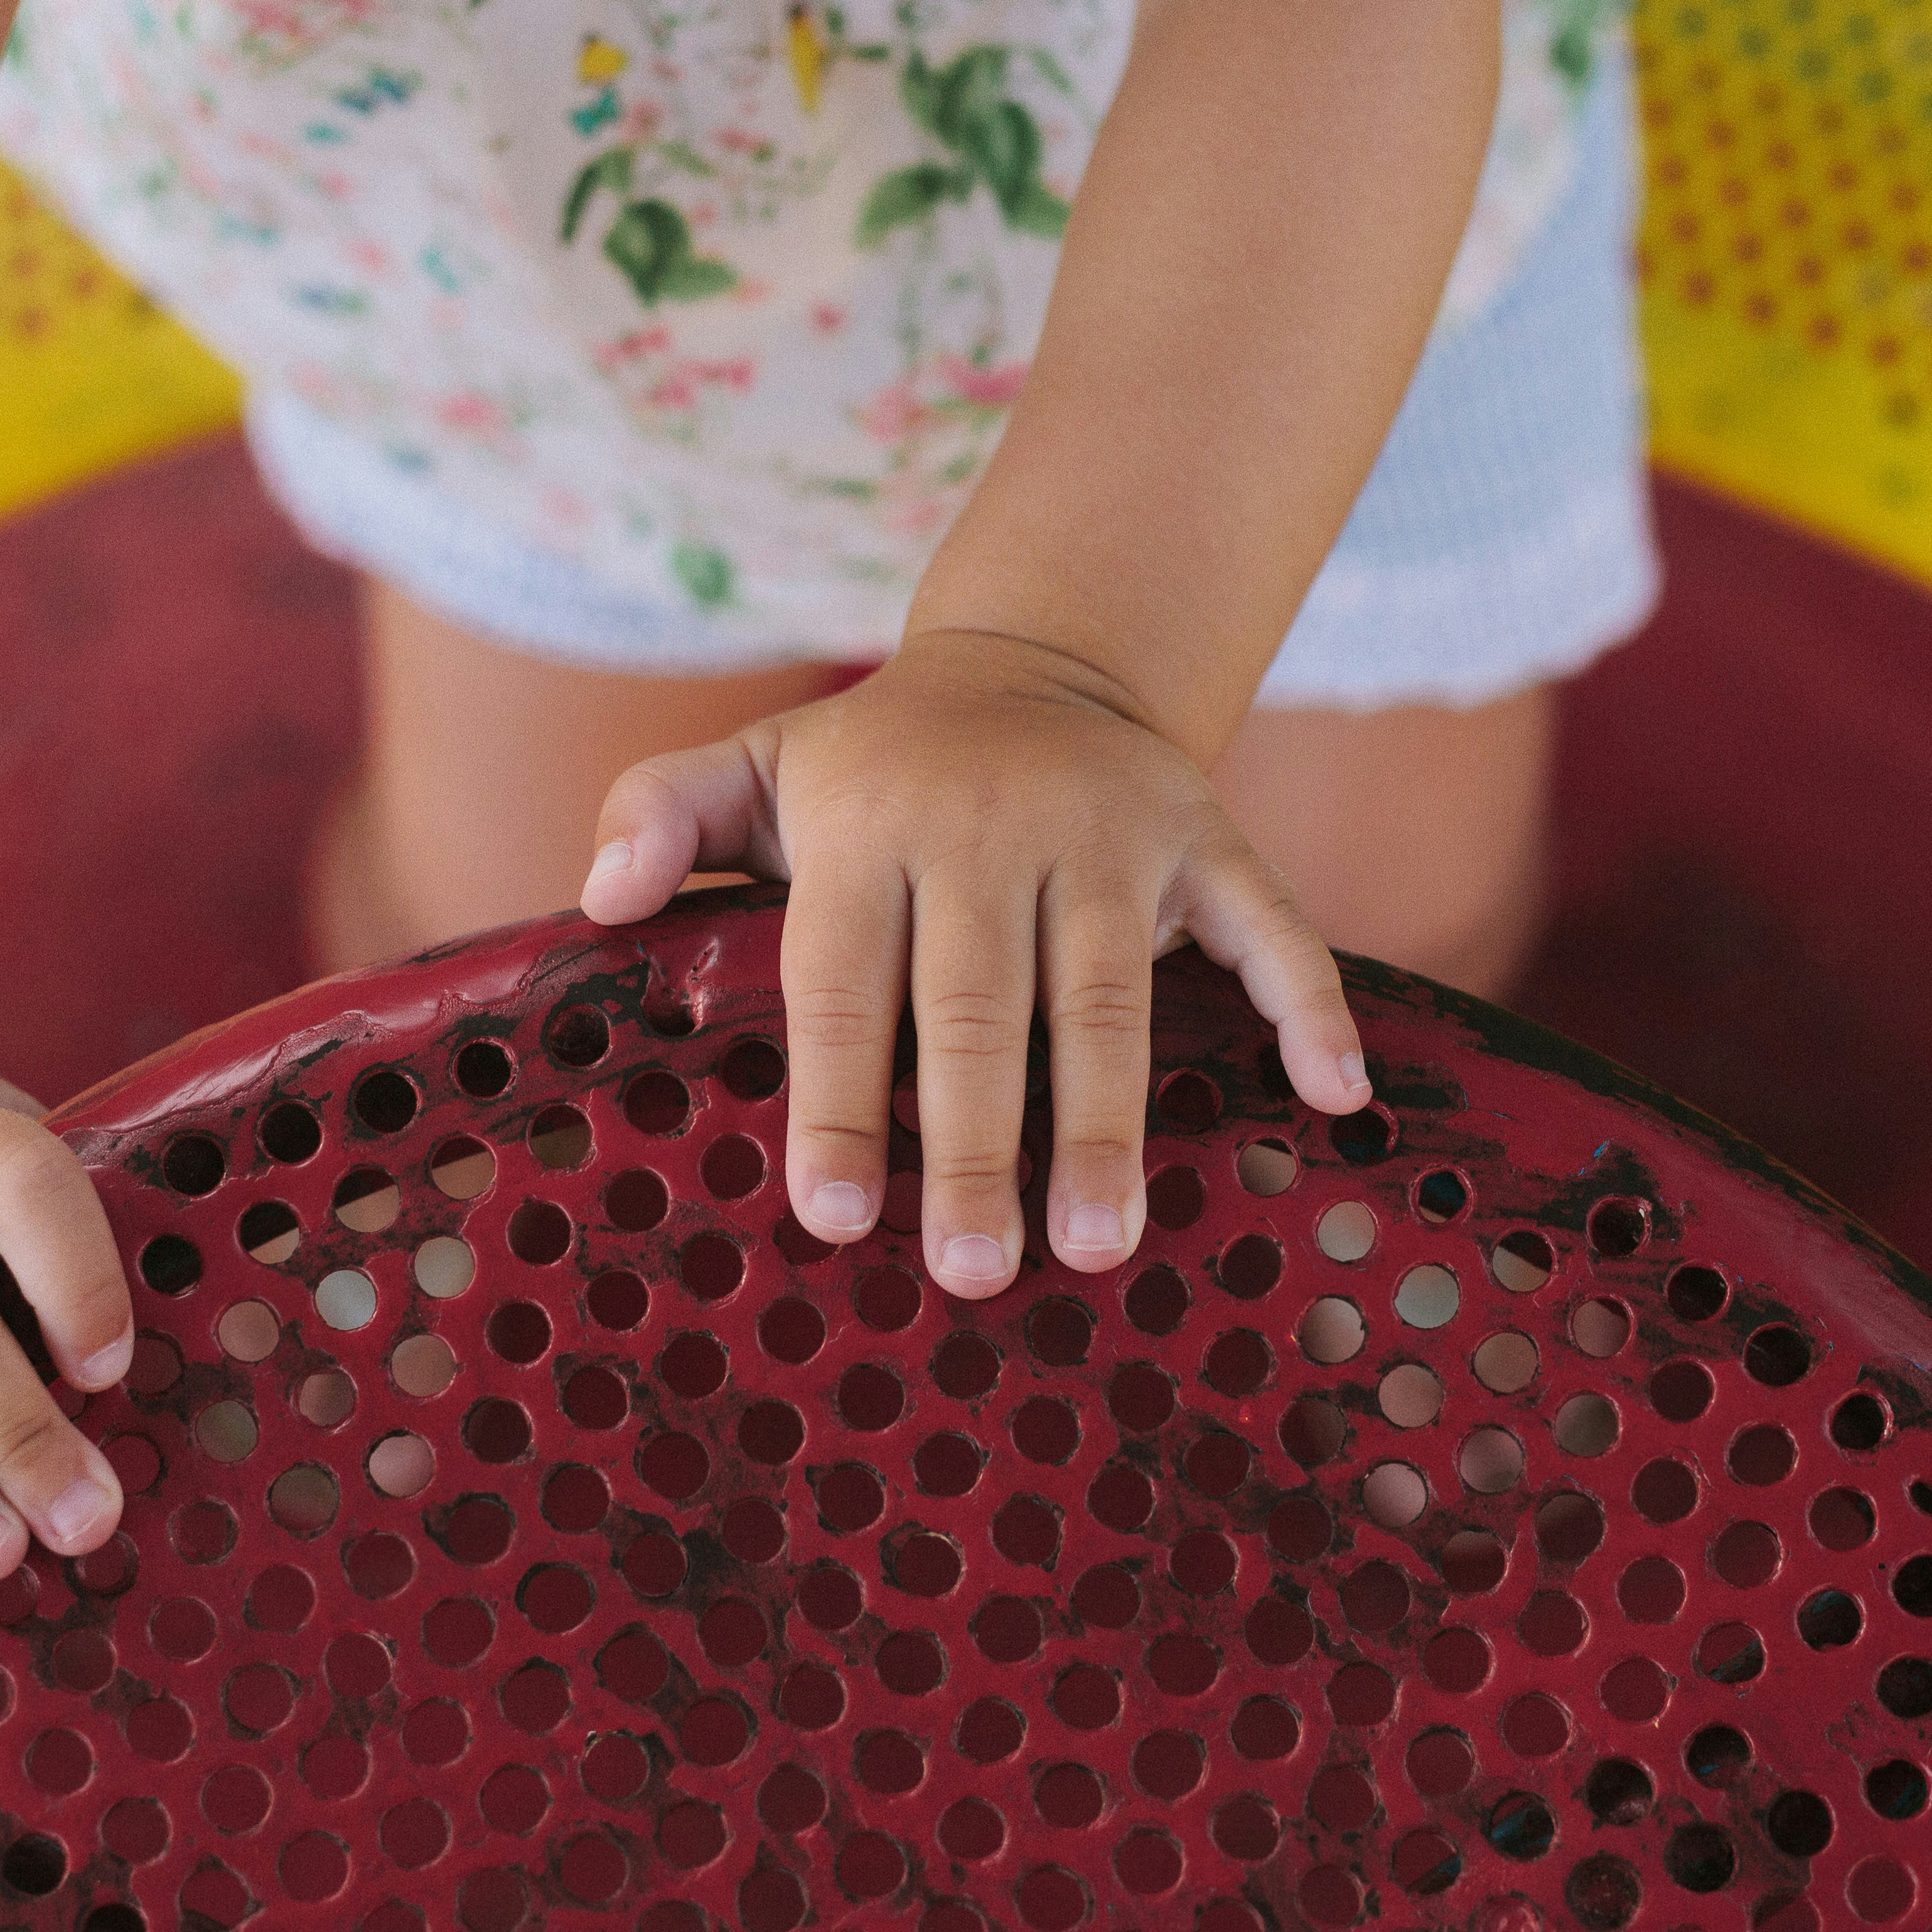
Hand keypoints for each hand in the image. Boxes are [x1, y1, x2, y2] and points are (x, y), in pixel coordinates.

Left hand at [581, 628, 1369, 1299]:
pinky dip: (1311, 1006)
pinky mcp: (1208, 835)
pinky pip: (1270, 925)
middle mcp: (995, 827)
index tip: (838, 1214)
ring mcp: (1113, 831)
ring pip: (1110, 995)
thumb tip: (596, 899)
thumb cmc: (877, 766)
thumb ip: (663, 814)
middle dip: (979, 1146)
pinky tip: (1334, 1098)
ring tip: (1099, 1242)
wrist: (1036, 660)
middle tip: (979, 1270)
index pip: (845, 984)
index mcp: (873, 828)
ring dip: (1110, 1124)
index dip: (843, 1101)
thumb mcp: (759, 766)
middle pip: (981, 1008)